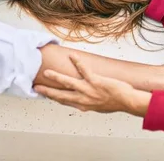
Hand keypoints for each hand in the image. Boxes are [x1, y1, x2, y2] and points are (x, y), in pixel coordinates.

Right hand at [35, 55, 150, 116]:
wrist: (126, 101)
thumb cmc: (114, 103)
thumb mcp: (97, 107)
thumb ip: (87, 104)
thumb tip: (80, 103)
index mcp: (82, 105)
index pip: (63, 101)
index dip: (52, 97)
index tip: (43, 94)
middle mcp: (83, 99)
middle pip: (60, 95)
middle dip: (47, 91)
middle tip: (36, 87)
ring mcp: (88, 90)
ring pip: (68, 83)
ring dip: (56, 78)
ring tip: (47, 73)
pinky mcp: (95, 81)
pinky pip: (84, 70)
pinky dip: (78, 62)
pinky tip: (72, 56)